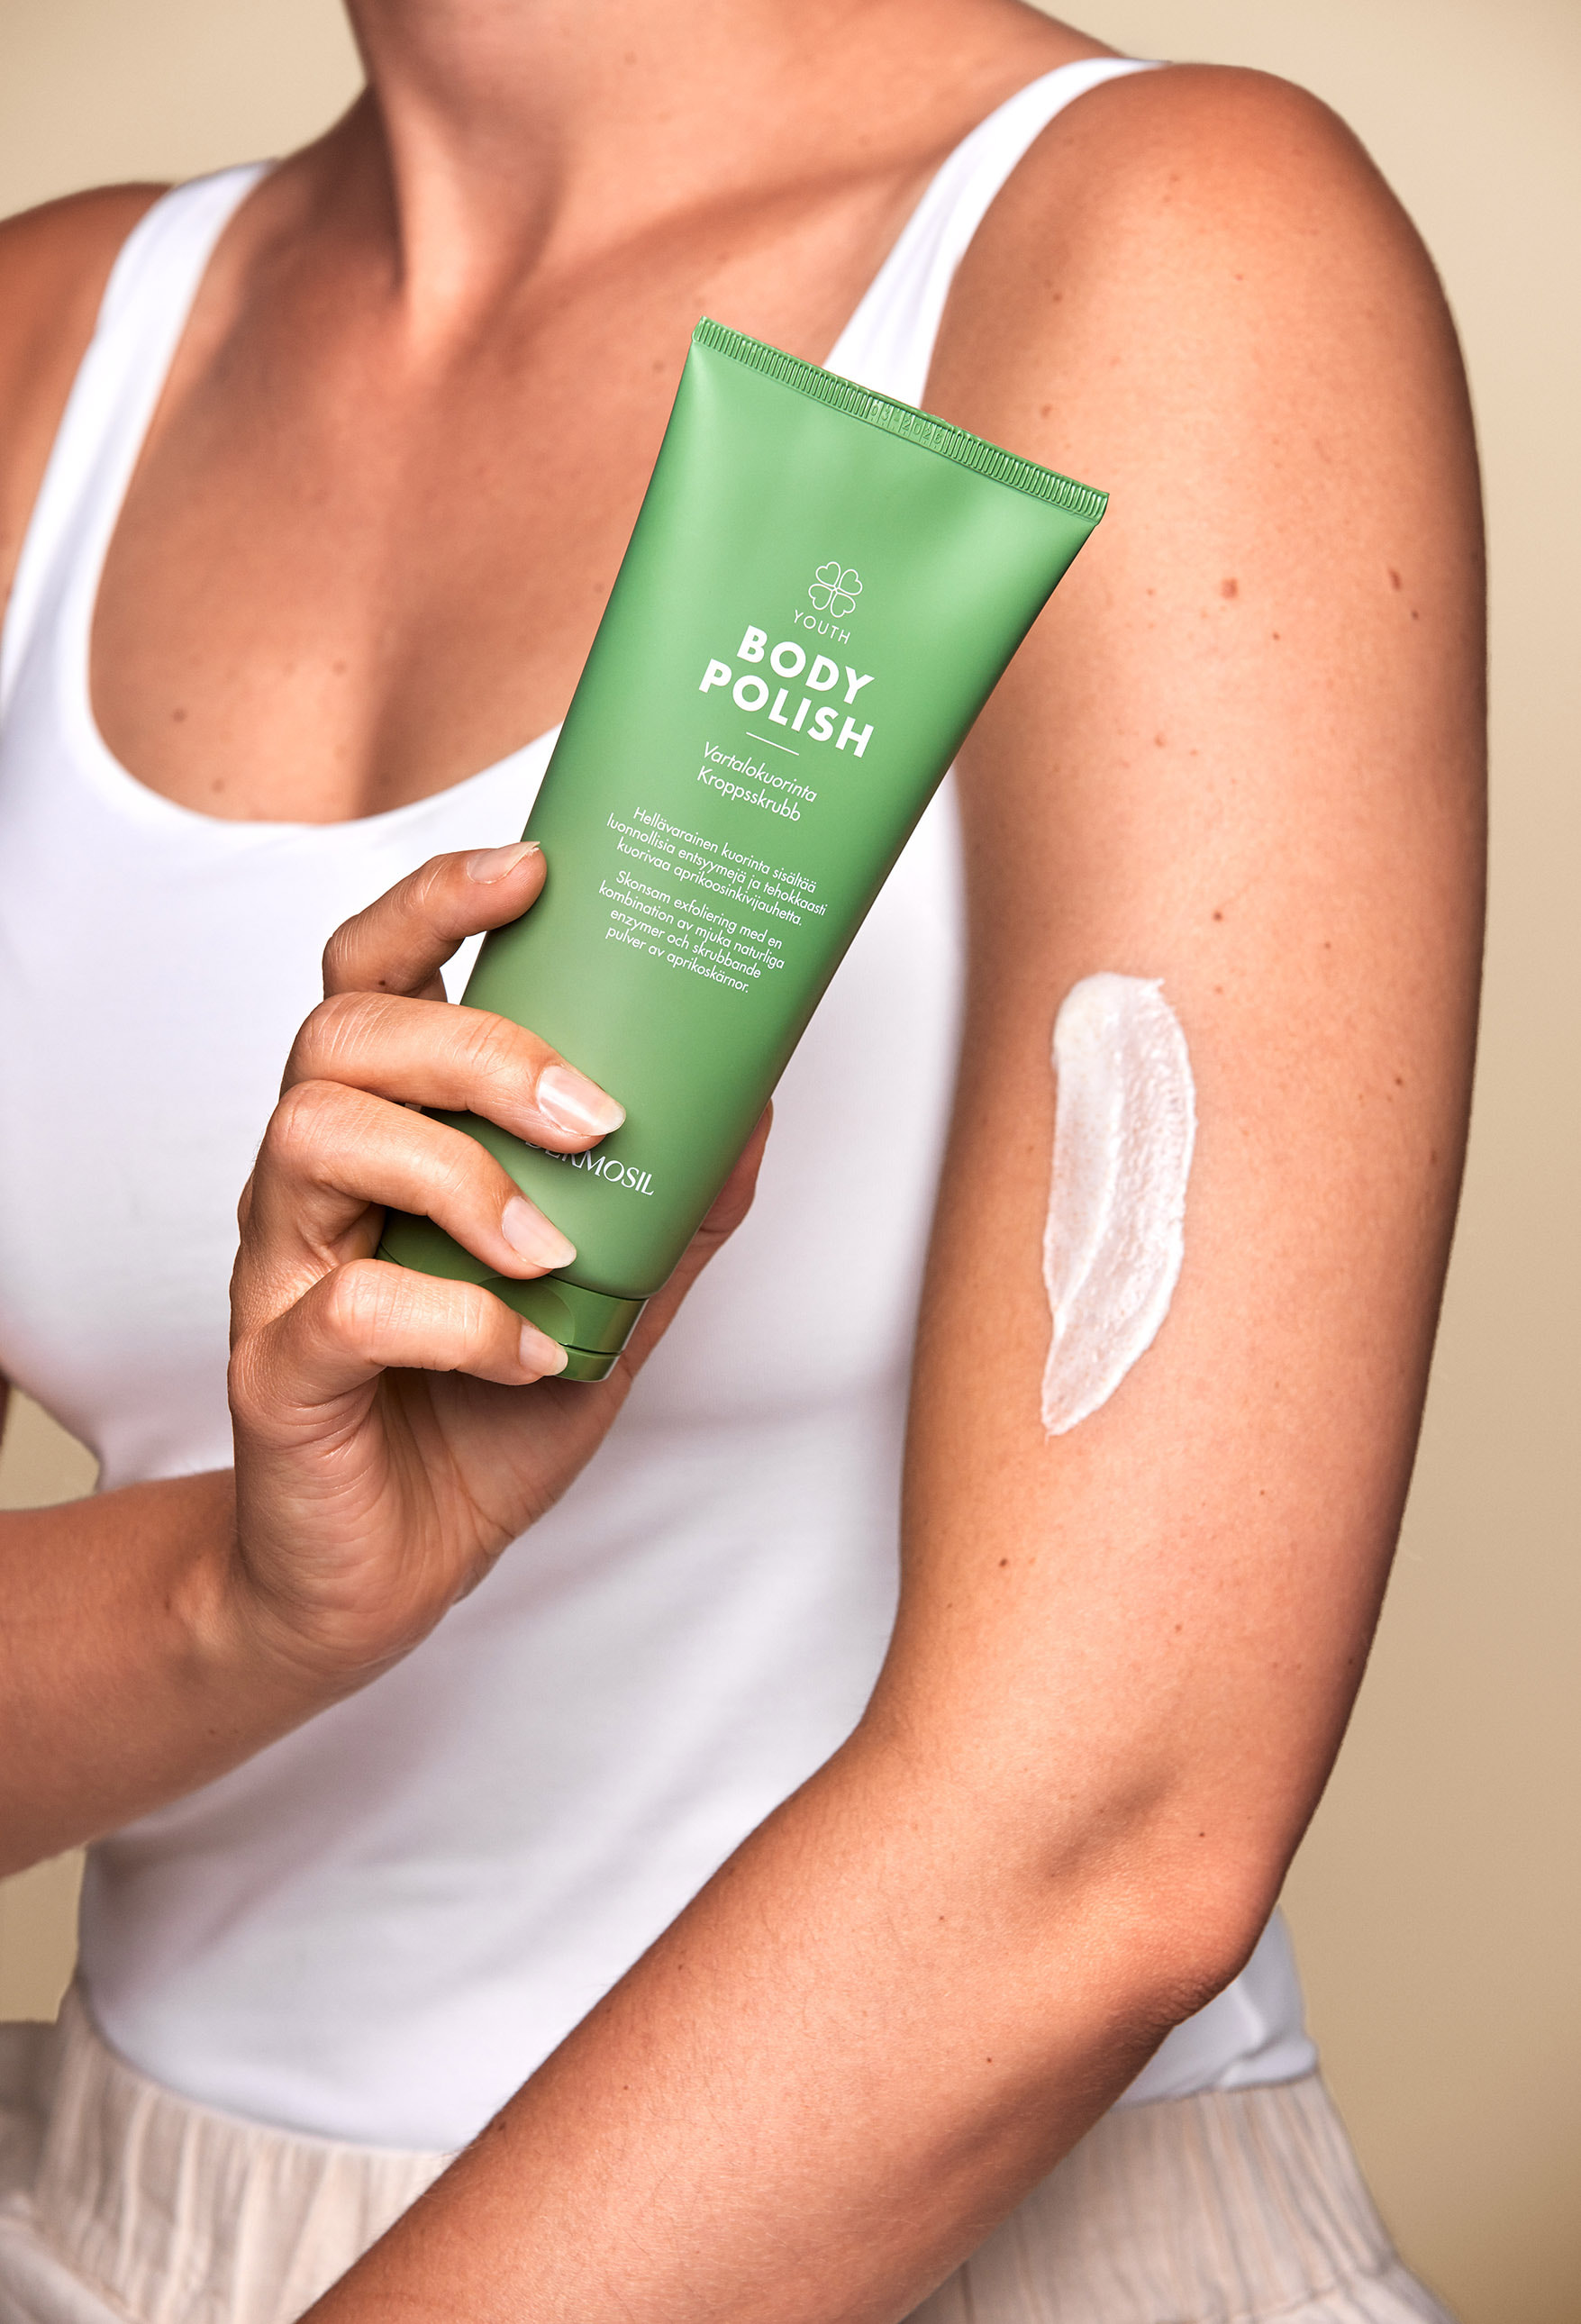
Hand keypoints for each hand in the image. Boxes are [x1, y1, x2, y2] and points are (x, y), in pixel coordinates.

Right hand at [226, 840, 766, 1693]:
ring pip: (316, 1134)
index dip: (438, 901)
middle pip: (344, 1030)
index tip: (536, 871)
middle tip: (590, 1108)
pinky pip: (348, 1305)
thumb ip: (671, 1203)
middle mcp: (318, 1176)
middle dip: (478, 1045)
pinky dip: (459, 1319)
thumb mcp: (608, 1296)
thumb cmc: (481, 1412)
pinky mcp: (279, 1367)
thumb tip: (758, 1094)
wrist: (391, 1567)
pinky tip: (528, 1350)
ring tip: (553, 1240)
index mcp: (389, 1128)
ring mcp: (284, 1265)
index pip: (377, 970)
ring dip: (458, 1170)